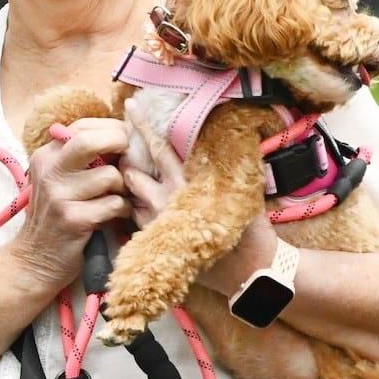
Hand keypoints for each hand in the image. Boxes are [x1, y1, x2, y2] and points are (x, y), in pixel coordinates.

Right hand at [10, 116, 131, 294]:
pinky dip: (122, 209)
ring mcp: (59, 196)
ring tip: (117, 197)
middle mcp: (49, 171)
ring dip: (122, 188)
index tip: (126, 140)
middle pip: (89, 141)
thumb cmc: (56, 216)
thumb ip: (80, 158)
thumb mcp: (58, 181)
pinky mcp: (73, 219)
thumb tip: (122, 134)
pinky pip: (114, 204)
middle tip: (131, 156)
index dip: (111, 129)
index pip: (82, 127)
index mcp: (46, 156)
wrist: (35, 259)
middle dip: (118, 143)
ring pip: (110, 176)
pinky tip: (115, 215)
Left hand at [123, 117, 276, 296]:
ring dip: (132, 187)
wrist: (251, 272)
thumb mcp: (238, 192)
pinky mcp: (153, 243)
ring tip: (139, 180)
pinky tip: (148, 206)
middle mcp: (165, 202)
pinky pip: (135, 219)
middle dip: (127, 160)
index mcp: (185, 184)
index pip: (158, 149)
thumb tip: (222, 141)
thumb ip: (221, 169)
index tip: (130, 106)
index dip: (142, 126)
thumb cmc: (249, 231)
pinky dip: (138, 209)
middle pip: (132, 172)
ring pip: (130, 195)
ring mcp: (155, 224)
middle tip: (127, 151)